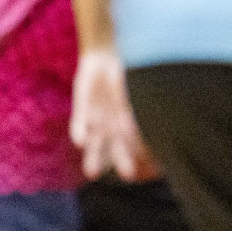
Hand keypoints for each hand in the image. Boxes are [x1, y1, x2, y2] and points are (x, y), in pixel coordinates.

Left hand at [70, 48, 156, 181]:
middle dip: (123, 160)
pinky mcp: (82, 110)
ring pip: (96, 144)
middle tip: (130, 175)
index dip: (145, 154)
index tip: (152, 165)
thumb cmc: (126, 70)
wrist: (104, 55)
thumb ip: (138, 106)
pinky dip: (80, 133)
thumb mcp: (135, 88)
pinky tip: (82, 143)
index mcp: (131, 119)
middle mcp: (114, 124)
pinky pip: (79, 125)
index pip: (139, 142)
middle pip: (119, 148)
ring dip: (95, 157)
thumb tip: (149, 122)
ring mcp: (97, 119)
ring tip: (92, 173)